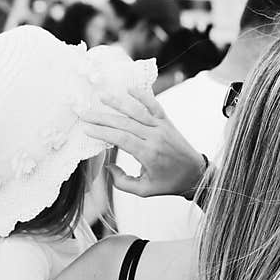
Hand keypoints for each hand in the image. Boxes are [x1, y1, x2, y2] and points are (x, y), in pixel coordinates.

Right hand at [80, 85, 206, 197]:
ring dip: (118, 103)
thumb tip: (107, 166)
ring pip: (137, 112)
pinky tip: (129, 89)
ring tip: (101, 96)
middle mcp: (155, 138)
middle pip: (124, 123)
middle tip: (84, 113)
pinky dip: (142, 96)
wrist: (196, 174)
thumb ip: (122, 182)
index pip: (121, 139)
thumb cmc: (169, 183)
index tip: (86, 129)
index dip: (102, 132)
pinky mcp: (167, 123)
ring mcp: (162, 128)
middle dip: (102, 118)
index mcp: (149, 154)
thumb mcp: (144, 190)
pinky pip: (154, 106)